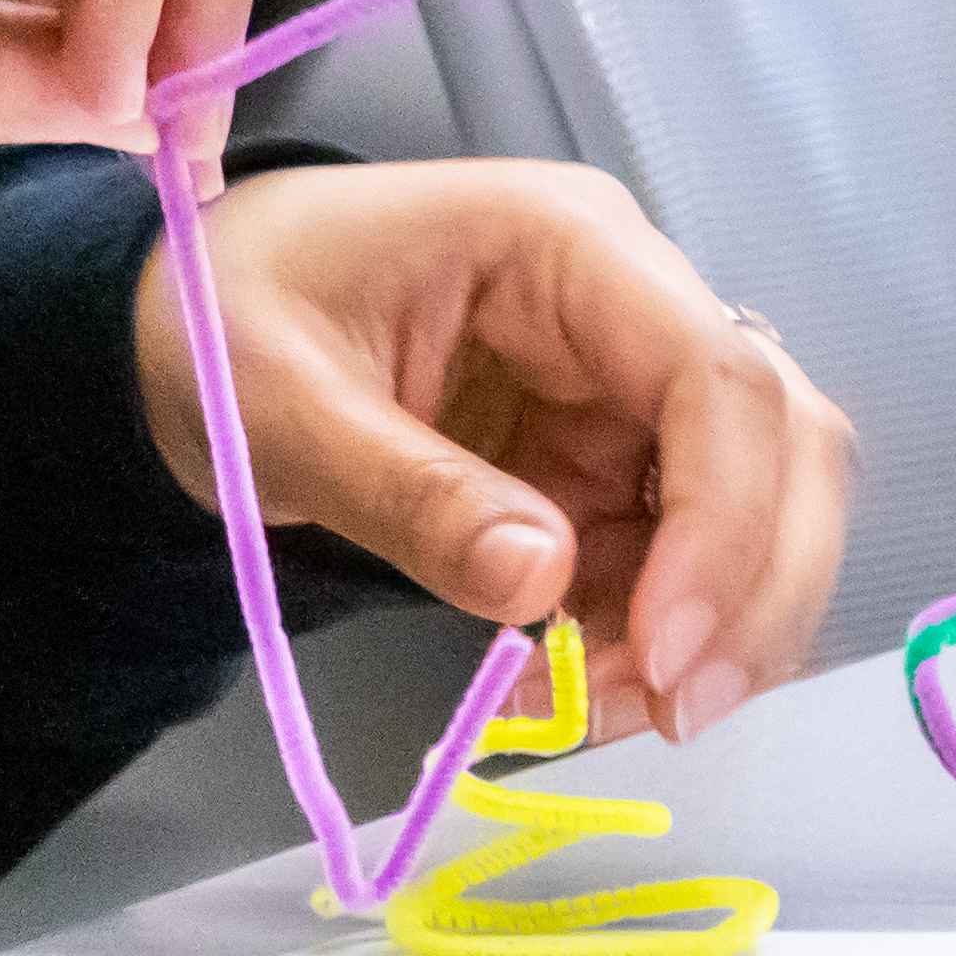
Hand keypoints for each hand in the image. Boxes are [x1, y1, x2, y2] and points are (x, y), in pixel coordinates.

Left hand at [134, 158, 852, 740]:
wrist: (171, 332)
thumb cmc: (225, 322)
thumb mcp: (281, 403)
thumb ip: (408, 492)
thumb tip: (541, 580)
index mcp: (566, 242)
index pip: (716, 374)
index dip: (723, 521)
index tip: (662, 653)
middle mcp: (629, 307)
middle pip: (783, 443)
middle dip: (751, 588)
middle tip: (669, 713)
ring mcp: (626, 392)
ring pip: (759, 512)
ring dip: (712, 630)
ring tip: (600, 712)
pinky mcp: (606, 467)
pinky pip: (681, 562)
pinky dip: (654, 640)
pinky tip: (576, 689)